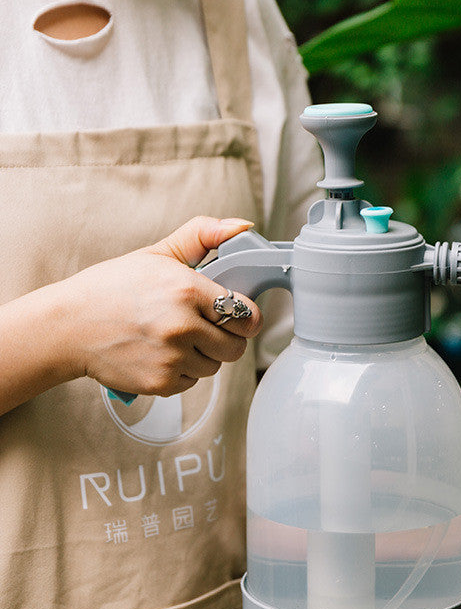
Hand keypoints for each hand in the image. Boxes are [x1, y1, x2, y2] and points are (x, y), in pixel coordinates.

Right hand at [61, 216, 263, 396]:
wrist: (67, 326)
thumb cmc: (113, 288)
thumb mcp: (159, 254)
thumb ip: (203, 236)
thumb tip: (242, 226)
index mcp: (187, 290)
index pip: (246, 315)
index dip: (245, 317)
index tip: (235, 315)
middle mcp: (182, 326)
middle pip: (235, 346)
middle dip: (225, 338)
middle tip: (203, 327)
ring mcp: (171, 358)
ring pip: (214, 366)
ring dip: (202, 356)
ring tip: (174, 338)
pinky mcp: (161, 382)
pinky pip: (192, 382)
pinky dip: (181, 372)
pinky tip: (160, 354)